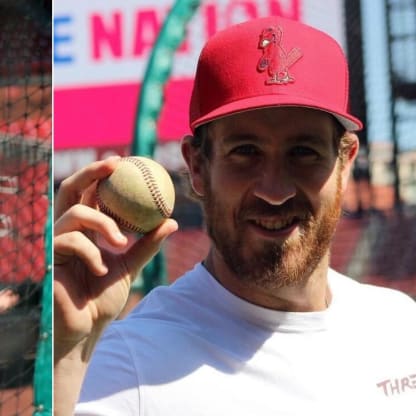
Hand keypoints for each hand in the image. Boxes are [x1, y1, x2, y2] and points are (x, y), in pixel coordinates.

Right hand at [54, 157, 177, 359]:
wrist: (86, 329)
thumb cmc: (103, 298)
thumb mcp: (131, 266)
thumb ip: (147, 244)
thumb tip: (172, 221)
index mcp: (84, 230)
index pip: (88, 194)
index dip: (100, 174)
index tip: (122, 162)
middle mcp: (67, 231)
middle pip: (70, 190)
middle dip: (90, 173)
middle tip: (114, 166)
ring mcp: (55, 244)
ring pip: (75, 214)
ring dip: (102, 224)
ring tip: (121, 242)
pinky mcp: (47, 259)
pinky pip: (71, 241)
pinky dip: (92, 253)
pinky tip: (102, 271)